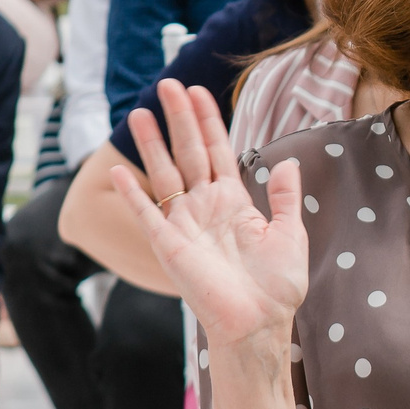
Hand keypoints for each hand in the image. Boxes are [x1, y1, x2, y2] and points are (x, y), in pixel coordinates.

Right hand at [112, 79, 307, 347]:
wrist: (259, 324)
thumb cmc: (277, 287)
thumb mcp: (291, 234)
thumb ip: (288, 197)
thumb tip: (290, 162)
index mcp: (233, 202)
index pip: (217, 151)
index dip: (208, 121)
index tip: (199, 91)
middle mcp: (205, 208)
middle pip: (189, 153)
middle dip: (179, 119)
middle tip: (168, 84)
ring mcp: (184, 225)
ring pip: (165, 174)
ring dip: (152, 144)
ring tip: (140, 112)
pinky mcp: (169, 246)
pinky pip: (147, 215)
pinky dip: (133, 194)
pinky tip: (118, 170)